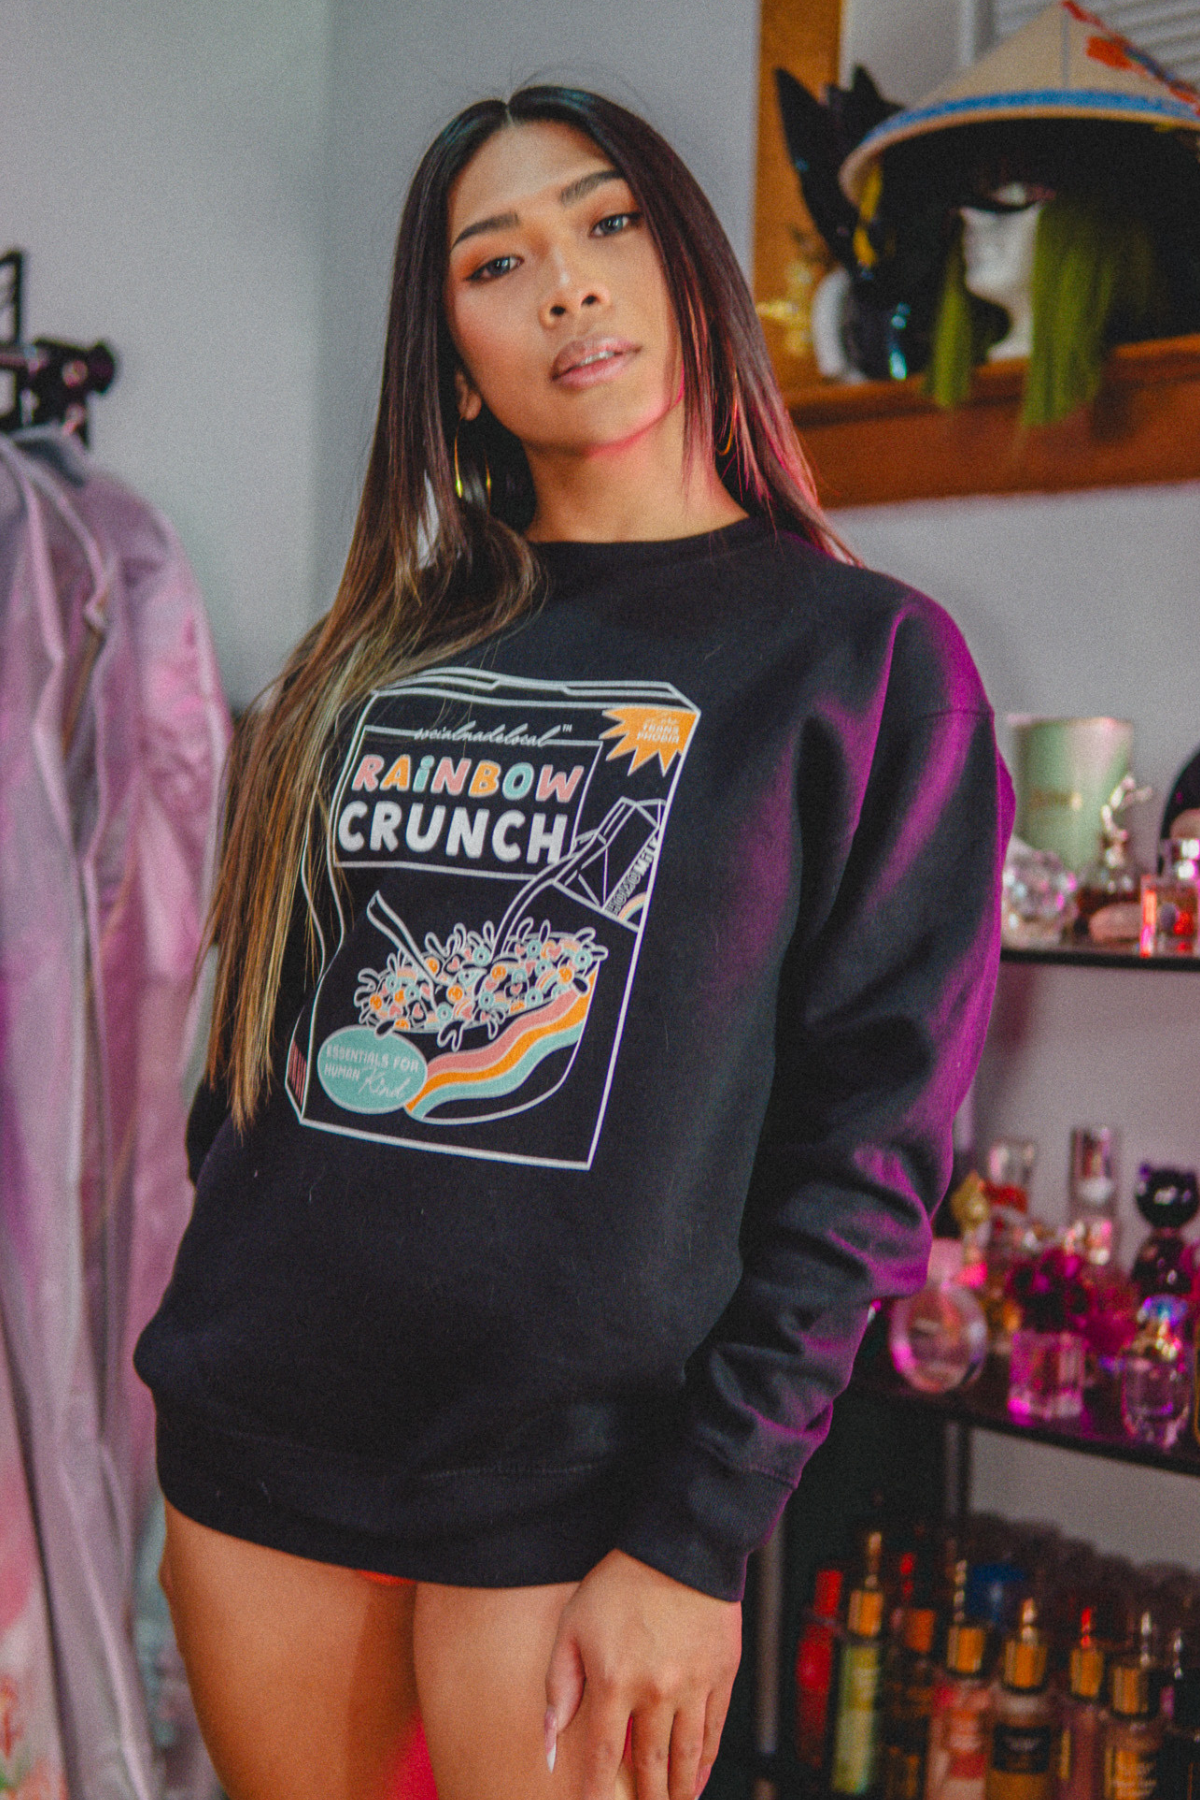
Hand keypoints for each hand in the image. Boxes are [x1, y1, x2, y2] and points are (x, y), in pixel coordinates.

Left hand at [544, 1548, 740, 1799]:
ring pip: (684, 1757)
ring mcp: (692, 1685)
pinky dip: (705, 1762)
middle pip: (648, 1766)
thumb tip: (548, 1745)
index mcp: (614, 1682)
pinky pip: (713, 1732)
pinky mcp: (721, 1674)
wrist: (681, 1545)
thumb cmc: (619, 1583)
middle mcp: (655, 1692)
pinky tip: (696, 1779)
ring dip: (676, 1791)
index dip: (595, 1793)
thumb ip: (559, 1686)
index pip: (601, 1757)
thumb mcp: (573, 1625)